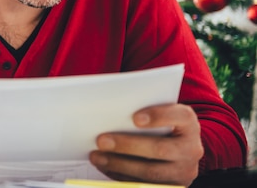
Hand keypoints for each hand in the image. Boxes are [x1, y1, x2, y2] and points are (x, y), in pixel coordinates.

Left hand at [89, 103, 203, 186]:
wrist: (180, 146)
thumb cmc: (161, 123)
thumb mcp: (159, 111)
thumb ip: (141, 108)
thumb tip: (110, 112)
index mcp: (188, 122)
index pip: (179, 116)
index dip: (158, 116)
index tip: (135, 118)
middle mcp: (191, 148)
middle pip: (160, 149)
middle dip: (127, 145)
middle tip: (101, 140)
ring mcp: (184, 171)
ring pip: (151, 173)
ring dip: (119, 165)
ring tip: (97, 157)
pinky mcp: (173, 187)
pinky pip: (145, 185)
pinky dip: (122, 177)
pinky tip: (105, 168)